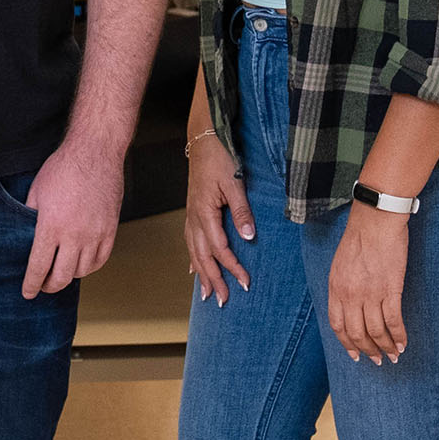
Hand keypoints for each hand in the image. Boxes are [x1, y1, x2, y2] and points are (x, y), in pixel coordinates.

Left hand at [23, 138, 123, 298]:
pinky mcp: (110, 229)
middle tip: (43, 286)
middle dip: (49, 286)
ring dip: (69, 277)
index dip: (31, 284)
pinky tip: (81, 265)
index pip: (39, 266)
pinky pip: (101, 259)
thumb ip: (30, 217)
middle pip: (61, 276)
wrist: (95, 152)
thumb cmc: (63, 168)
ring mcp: (95, 233)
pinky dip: (90, 267)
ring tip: (61, 273)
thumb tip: (24, 237)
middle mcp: (74, 234)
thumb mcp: (36, 191)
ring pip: (82, 271)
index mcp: (51, 225)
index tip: (28, 293)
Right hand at [183, 133, 252, 306]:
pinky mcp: (193, 211)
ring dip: (202, 274)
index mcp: (204, 212)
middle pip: (202, 256)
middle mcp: (194, 217)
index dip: (232, 267)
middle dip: (214, 279)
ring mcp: (191, 214)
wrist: (204, 138)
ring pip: (194, 251)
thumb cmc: (219, 157)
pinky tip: (194, 269)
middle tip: (224, 301)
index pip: (219, 248)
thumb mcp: (234, 182)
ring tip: (207, 294)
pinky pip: (190, 241)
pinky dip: (193, 257)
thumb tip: (248, 236)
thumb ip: (241, 211)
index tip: (245, 283)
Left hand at [327, 204, 409, 364]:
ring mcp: (370, 294)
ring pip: (376, 332)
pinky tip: (403, 344)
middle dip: (367, 351)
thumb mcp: (340, 263)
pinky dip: (399, 336)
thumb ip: (342, 286)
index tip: (355, 355)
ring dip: (385, 348)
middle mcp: (350, 295)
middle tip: (376, 360)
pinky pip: (393, 321)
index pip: (338, 325)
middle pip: (357, 333)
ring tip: (393, 356)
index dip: (346, 343)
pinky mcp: (391, 290)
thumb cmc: (360, 237)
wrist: (376, 220)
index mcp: (336, 288)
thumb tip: (348, 305)